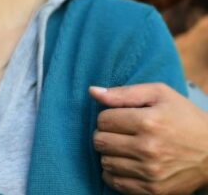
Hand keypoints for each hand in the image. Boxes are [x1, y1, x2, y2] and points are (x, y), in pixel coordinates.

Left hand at [91, 83, 207, 193]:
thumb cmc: (184, 118)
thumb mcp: (159, 95)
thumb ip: (124, 93)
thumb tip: (92, 92)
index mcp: (148, 122)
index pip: (103, 120)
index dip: (109, 117)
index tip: (122, 118)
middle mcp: (148, 149)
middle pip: (100, 141)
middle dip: (106, 135)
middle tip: (122, 134)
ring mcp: (151, 172)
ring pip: (105, 162)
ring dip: (111, 154)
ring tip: (127, 148)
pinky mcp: (154, 190)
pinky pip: (115, 183)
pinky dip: (115, 173)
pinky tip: (127, 164)